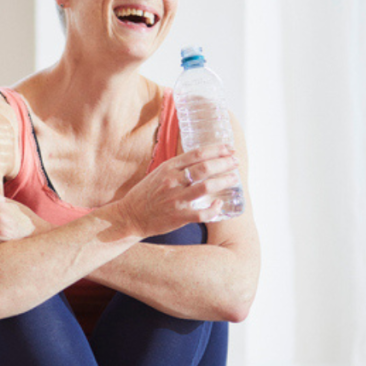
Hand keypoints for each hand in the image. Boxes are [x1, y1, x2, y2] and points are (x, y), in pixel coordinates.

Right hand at [118, 143, 240, 237]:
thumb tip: (200, 160)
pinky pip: (202, 213)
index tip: (229, 148)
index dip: (217, 150)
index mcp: (168, 168)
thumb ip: (177, 167)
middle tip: (235, 162)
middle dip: (224, 163)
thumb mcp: (158, 173)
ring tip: (234, 178)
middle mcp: (172, 181)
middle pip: (205, 168)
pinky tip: (219, 204)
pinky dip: (214, 208)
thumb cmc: (146, 194)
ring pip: (206, 187)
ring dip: (223, 181)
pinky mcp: (178, 216)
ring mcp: (176, 199)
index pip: (197, 154)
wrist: (130, 215)